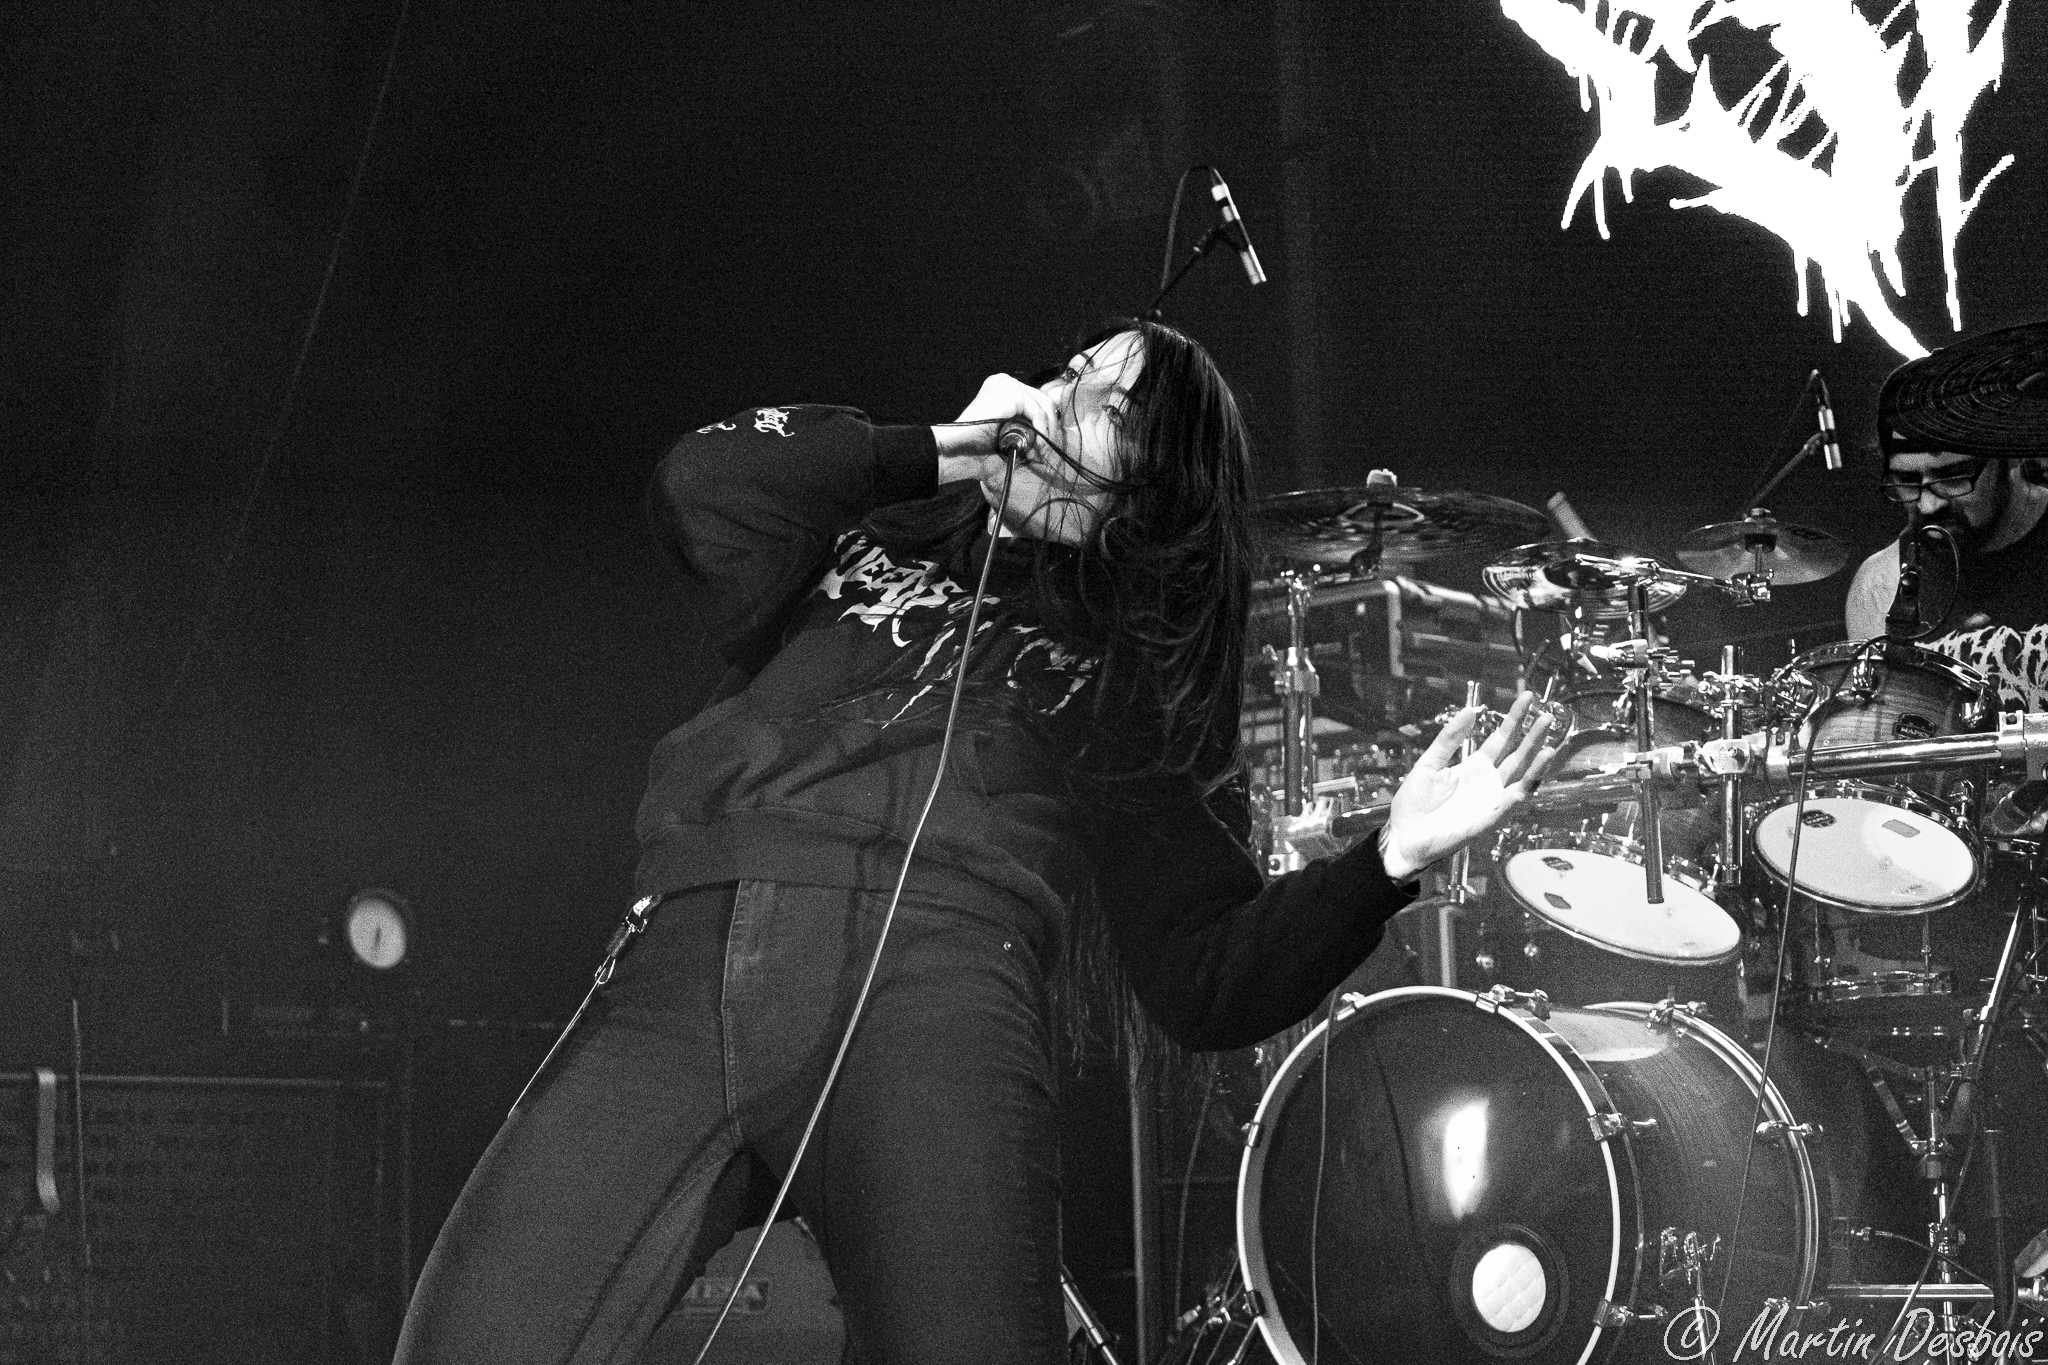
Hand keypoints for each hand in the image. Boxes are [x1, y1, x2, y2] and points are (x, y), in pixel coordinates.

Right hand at [932, 374, 1095, 544]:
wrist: (956, 453)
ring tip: (1040, 453)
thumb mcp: (1009, 436)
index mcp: (1002, 390)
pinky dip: (1041, 431)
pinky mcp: (1009, 390)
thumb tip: (1054, 432)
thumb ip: (1026, 428)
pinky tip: (1036, 447)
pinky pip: (1037, 411)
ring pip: (1044, 406)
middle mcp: (1004, 382)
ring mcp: (1006, 384)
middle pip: (1044, 401)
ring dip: (1047, 432)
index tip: (1046, 448)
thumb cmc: (977, 452)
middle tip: (1047, 452)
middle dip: (1050, 428)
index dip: (1047, 425)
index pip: (1037, 401)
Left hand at [1379, 692, 1556, 880]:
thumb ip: (1449, 739)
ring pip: (1521, 778)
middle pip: (1517, 755)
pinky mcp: (1487, 820)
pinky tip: (1533, 775)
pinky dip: (1523, 789)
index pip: (1501, 739)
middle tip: (1547, 715)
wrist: (1403, 837)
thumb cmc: (1414, 804)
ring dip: (1536, 762)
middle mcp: (1488, 783)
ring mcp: (1490, 801)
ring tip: (1549, 742)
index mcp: (1474, 768)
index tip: (1528, 698)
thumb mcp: (1429, 763)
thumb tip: (1469, 711)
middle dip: (1533, 736)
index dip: (1515, 719)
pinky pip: (1510, 803)